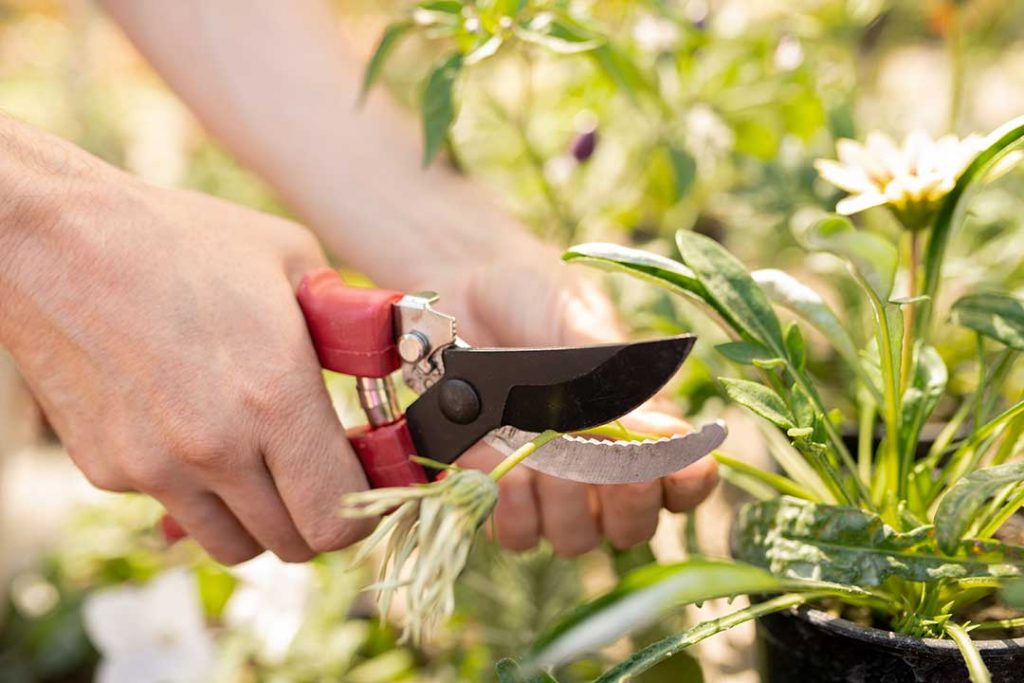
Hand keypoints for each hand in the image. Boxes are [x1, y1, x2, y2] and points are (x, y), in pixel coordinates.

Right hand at [0, 126, 373, 564]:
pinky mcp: (107, 471)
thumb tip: (382, 357)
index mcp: (275, 396)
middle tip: (319, 478)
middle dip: (318, 518)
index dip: (365, 512)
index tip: (368, 488)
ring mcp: (155, 467)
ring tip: (260, 465)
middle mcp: (216, 447)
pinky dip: (196, 493)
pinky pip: (173, 510)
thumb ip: (348, 321)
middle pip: (292, 545)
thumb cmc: (180, 240)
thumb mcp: (291, 259)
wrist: (52, 241)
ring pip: (232, 545)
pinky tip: (192, 435)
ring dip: (259, 519)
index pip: (338, 514)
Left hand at [408, 239, 718, 555]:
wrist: (457, 290)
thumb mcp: (578, 321)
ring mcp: (548, 488)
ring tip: (532, 449)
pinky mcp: (495, 494)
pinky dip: (511, 506)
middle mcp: (599, 467)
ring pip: (577, 539)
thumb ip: (614, 378)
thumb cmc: (530, 295)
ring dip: (559, 502)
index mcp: (638, 423)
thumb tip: (667, 433)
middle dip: (619, 499)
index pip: (687, 483)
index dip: (685, 485)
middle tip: (595, 455)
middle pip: (634, 527)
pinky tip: (494, 462)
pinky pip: (520, 535)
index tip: (668, 464)